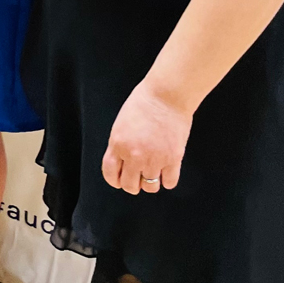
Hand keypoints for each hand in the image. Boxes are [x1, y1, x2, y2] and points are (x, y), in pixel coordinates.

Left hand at [101, 80, 193, 194]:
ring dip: (151, 182)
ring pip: (150, 187)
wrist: (166, 94)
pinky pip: (169, 183)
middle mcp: (134, 155)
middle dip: (133, 185)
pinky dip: (168, 180)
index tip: (120, 181)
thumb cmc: (144, 102)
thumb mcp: (121, 124)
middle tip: (138, 178)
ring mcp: (154, 159)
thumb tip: (123, 163)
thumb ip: (120, 145)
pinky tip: (167, 171)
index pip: (110, 174)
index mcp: (118, 145)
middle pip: (130, 185)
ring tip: (154, 172)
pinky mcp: (173, 159)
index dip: (115, 181)